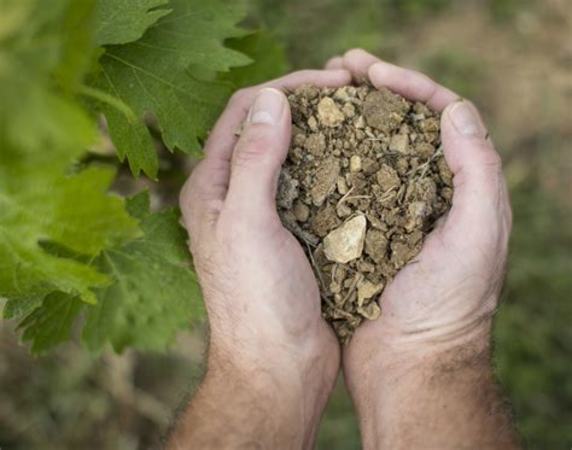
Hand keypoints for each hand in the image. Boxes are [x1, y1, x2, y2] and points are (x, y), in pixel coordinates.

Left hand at [173, 69, 350, 448]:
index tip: (331, 82)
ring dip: (324, 136)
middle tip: (352, 95)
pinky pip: (313, 188)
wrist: (280, 367)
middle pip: (268, 131)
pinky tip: (363, 163)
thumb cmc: (256, 303)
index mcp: (211, 188)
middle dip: (308, 107)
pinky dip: (334, 170)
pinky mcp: (293, 235)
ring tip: (362, 121)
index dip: (286, 89)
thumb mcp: (249, 225)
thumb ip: (255, 161)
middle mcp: (234, 197)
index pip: (244, 114)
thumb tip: (273, 99)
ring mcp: (265, 216)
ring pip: (294, 158)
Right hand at [326, 50, 517, 448]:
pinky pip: (340, 187)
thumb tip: (455, 109)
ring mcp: (384, 212)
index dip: (409, 87)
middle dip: (371, 93)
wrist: (410, 364)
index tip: (374, 71)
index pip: (440, 117)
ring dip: (344, 120)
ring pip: (365, 151)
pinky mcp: (355, 233)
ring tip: (318, 94)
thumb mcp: (477, 236)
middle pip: (398, 127)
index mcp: (456, 188)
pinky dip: (325, 161)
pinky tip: (302, 145)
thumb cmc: (450, 305)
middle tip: (339, 67)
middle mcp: (421, 194)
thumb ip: (477, 171)